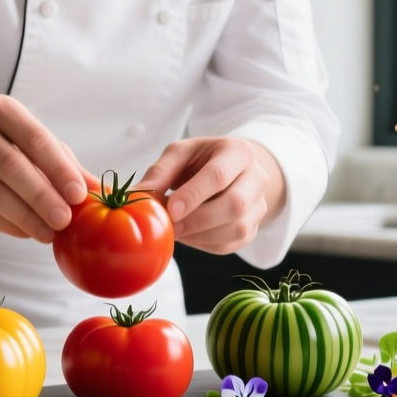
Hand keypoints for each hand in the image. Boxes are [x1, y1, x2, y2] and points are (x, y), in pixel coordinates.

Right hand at [0, 94, 90, 241]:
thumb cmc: (0, 141)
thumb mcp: (32, 141)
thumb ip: (64, 163)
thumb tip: (98, 191)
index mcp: (1, 109)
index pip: (35, 139)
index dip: (58, 169)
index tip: (78, 195)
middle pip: (12, 167)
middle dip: (41, 197)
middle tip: (64, 221)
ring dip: (24, 217)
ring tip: (48, 233)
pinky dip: (5, 224)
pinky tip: (25, 232)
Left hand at [137, 137, 285, 253]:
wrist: (232, 170)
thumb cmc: (203, 160)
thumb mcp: (181, 154)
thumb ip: (160, 172)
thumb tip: (137, 196)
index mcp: (239, 152)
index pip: (219, 175)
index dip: (194, 195)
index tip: (171, 210)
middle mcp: (257, 178)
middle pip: (234, 205)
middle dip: (198, 220)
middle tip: (170, 227)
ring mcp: (259, 205)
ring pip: (237, 229)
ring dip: (201, 235)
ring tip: (176, 231)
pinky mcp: (254, 228)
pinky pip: (231, 244)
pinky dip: (206, 244)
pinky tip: (189, 236)